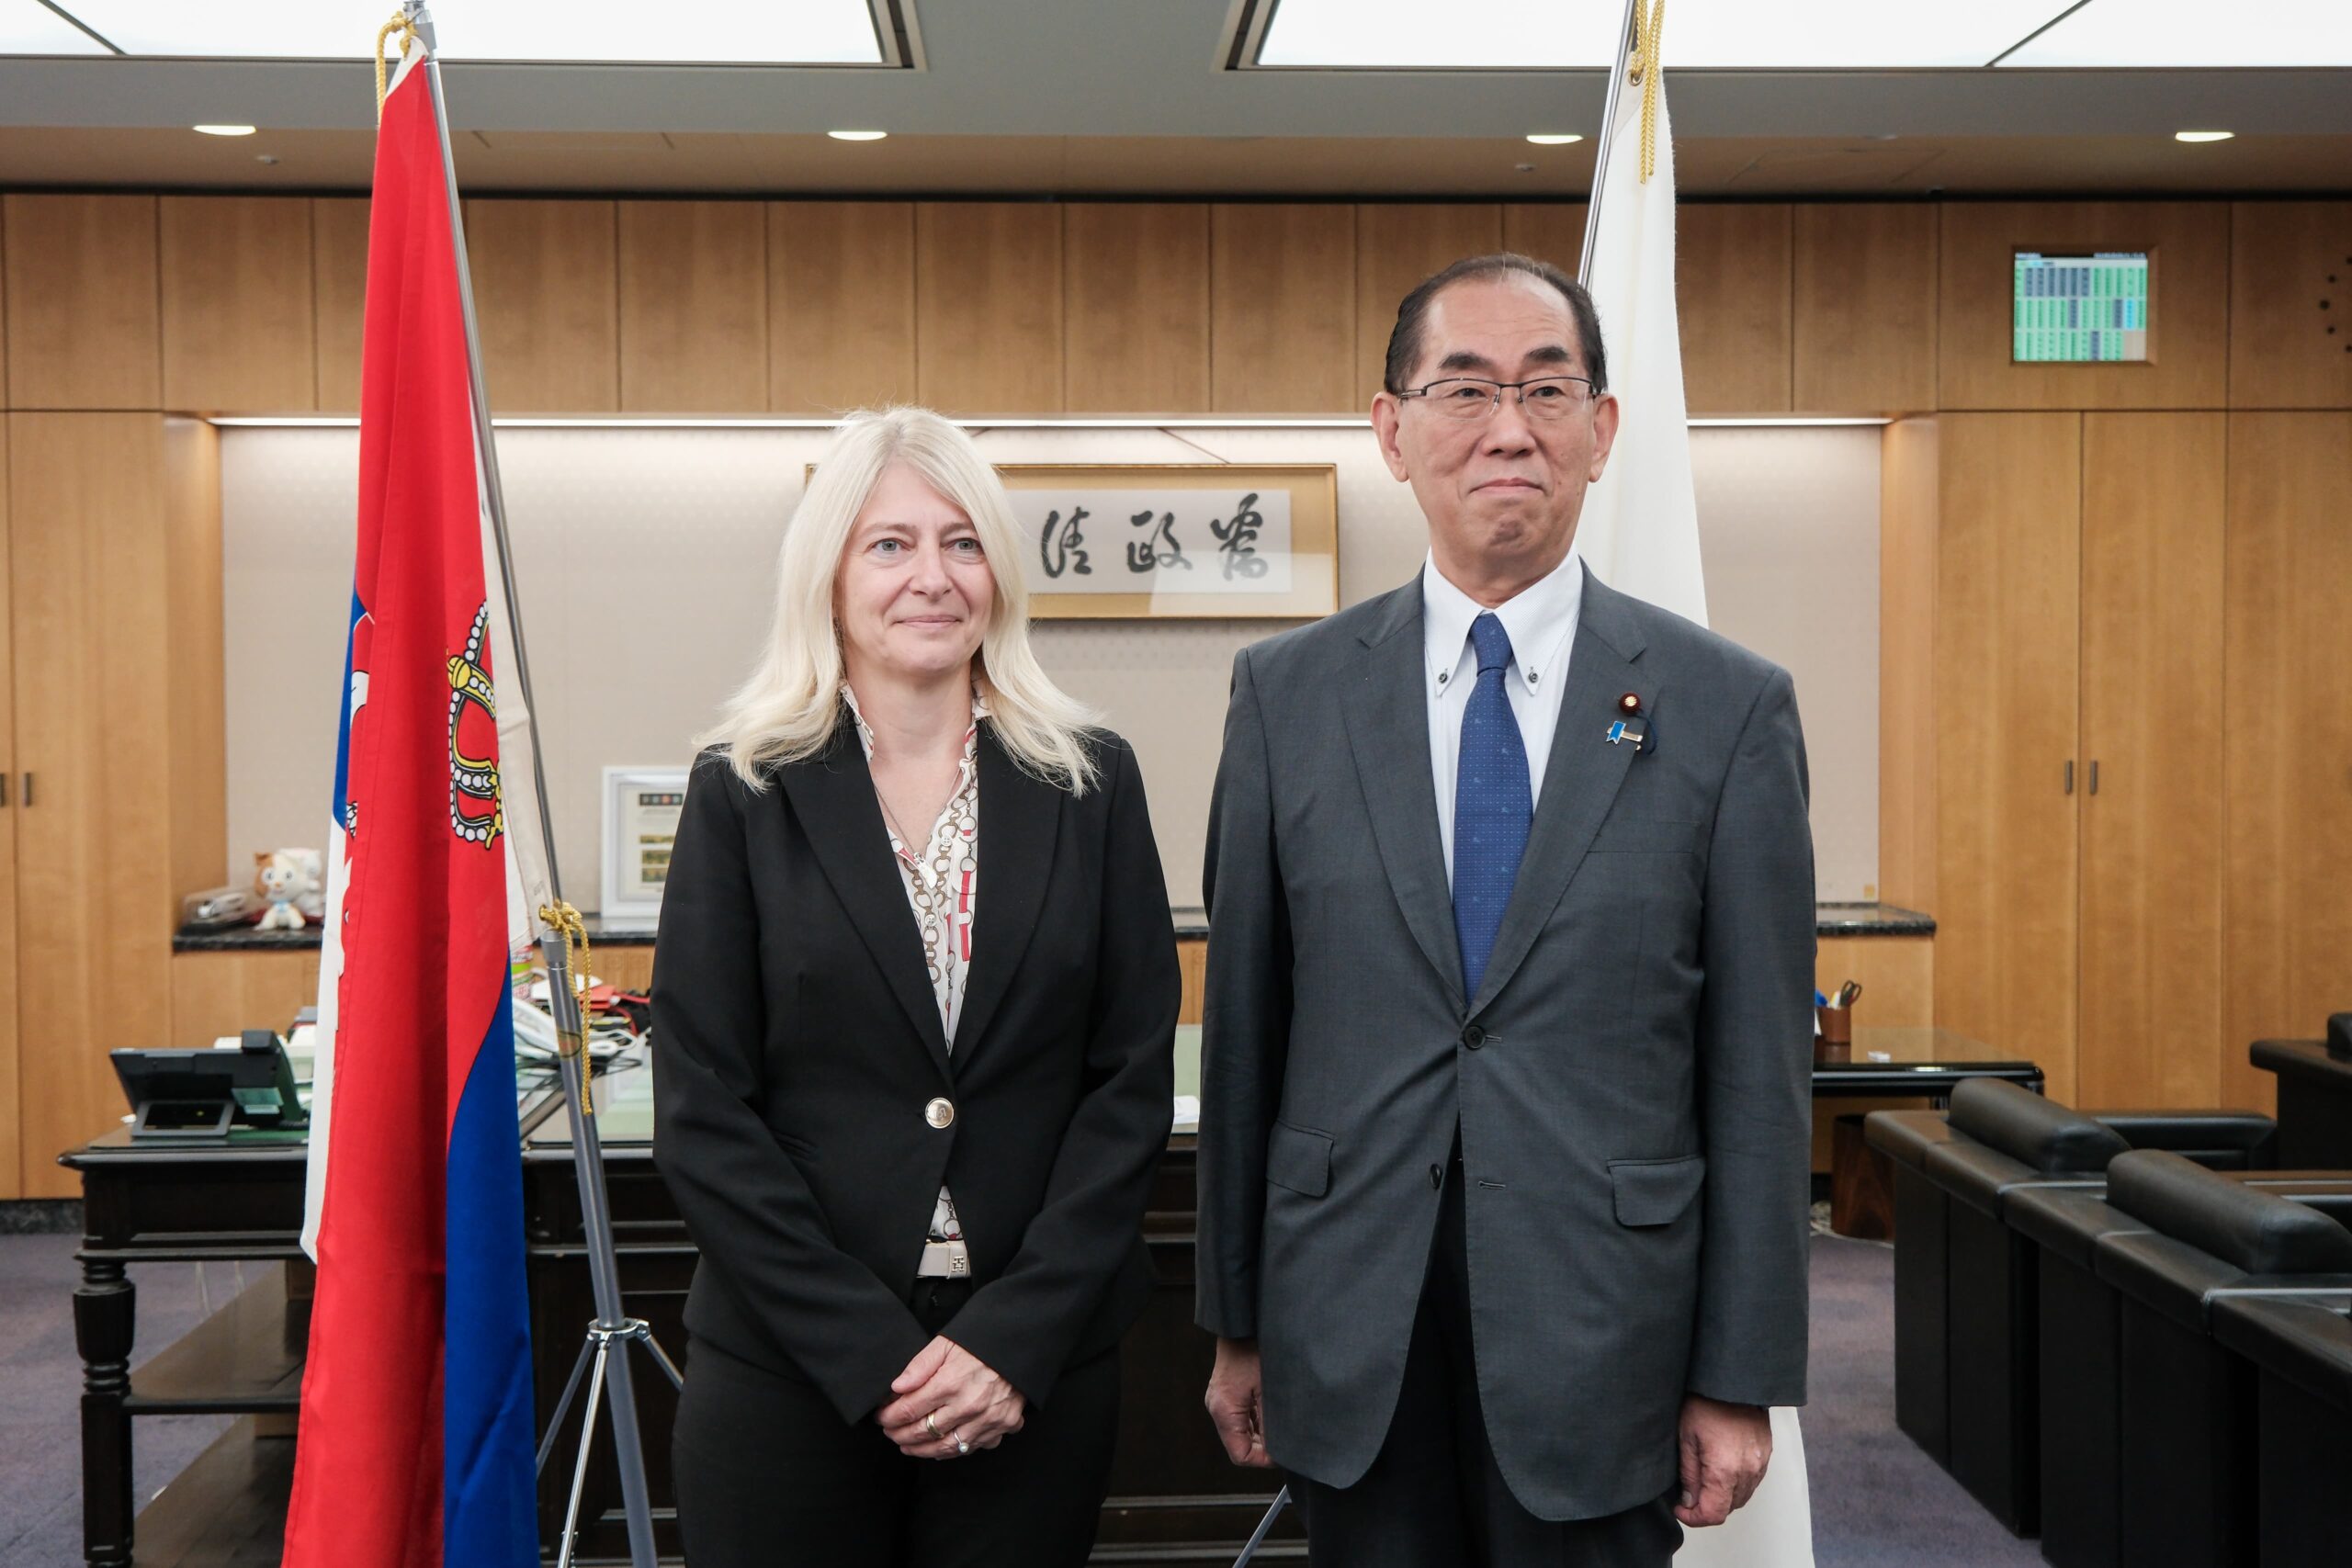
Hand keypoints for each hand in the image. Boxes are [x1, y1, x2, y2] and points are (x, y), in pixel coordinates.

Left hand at [875, 1337, 1025, 1459]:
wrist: (1020, 1345)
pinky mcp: (1003, 1425)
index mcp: (951, 1383)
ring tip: (908, 1446)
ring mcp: (988, 1419)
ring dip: (922, 1449)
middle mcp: (969, 1406)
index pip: (909, 1410)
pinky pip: (972, 1447)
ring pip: (946, 1446)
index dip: (889, 1417)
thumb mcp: (946, 1343)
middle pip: (924, 1431)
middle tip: (890, 1433)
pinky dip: (953, 1450)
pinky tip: (940, 1447)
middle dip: (900, 1435)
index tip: (881, 1418)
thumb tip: (896, 1388)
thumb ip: (920, 1366)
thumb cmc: (981, 1342)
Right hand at [1204, 1337, 1274, 1467]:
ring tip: (1281, 1427)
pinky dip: (1255, 1422)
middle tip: (1286, 1442)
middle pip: (1239, 1446)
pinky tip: (1271, 1413)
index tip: (1283, 1453)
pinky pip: (1239, 1419)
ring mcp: (1218, 1401)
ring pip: (1240, 1433)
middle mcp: (1217, 1409)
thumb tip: (1280, 1449)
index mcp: (1225, 1411)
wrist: (1243, 1325)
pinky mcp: (1224, 1394)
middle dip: (1263, 1449)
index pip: (1240, 1455)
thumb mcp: (1269, 1391)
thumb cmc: (1256, 1351)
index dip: (1263, 1460)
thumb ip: (1271, 1424)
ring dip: (1260, 1435)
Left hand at [1675, 1396, 1771, 1526]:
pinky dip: (1736, 1484)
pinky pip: (1752, 1482)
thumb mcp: (1686, 1438)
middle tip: (1688, 1494)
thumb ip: (1688, 1475)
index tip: (1681, 1508)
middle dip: (1707, 1507)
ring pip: (1741, 1497)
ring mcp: (1760, 1465)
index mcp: (1725, 1471)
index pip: (1714, 1514)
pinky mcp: (1766, 1456)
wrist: (1733, 1381)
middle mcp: (1747, 1472)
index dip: (1694, 1518)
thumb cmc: (1707, 1403)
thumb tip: (1688, 1501)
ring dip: (1722, 1497)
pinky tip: (1722, 1470)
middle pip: (1728, 1508)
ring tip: (1703, 1479)